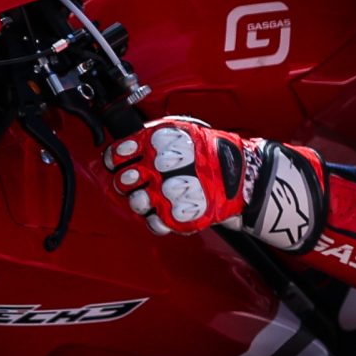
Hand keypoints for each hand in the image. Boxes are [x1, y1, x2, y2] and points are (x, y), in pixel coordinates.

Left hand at [106, 119, 323, 251]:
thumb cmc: (209, 153)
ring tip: (152, 198)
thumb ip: (154, 137)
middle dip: (126, 182)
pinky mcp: (179, 215)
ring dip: (139, 202)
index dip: (115, 159)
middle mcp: (162, 166)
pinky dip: (157, 220)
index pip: (119, 152)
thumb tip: (127, 147)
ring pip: (136, 203)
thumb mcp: (183, 132)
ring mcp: (169, 192)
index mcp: (160, 141)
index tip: (117, 163)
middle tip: (136, 181)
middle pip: (124, 180)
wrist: (241, 176)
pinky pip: (155, 223)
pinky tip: (165, 212)